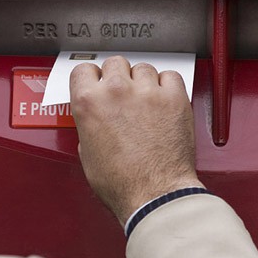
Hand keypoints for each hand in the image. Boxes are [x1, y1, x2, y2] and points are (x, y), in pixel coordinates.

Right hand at [70, 56, 203, 224]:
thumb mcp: (87, 154)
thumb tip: (95, 119)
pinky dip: (168, 85)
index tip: (98, 83)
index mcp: (89, 102)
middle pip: (115, 63)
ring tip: (146, 101)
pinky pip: (170, 76)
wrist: (154, 195)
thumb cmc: (122, 183)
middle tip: (124, 94)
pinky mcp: (174, 98)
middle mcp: (117, 91)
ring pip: (143, 68)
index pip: (84, 69)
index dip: (92, 78)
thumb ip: (89, 126)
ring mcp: (147, 92)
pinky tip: (164, 99)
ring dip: (143, 81)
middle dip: (118, 77)